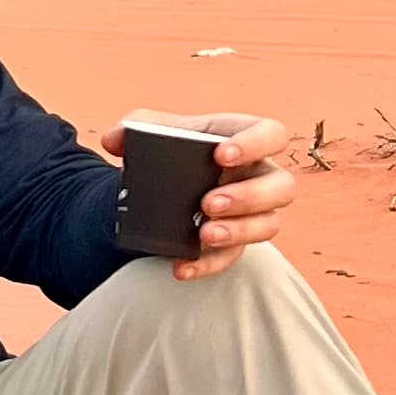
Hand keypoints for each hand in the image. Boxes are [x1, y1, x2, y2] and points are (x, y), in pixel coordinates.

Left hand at [101, 113, 296, 279]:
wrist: (158, 181)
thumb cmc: (168, 147)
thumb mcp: (148, 130)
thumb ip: (133, 127)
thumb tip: (114, 140)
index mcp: (241, 138)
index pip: (271, 134)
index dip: (255, 144)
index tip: (221, 156)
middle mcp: (257, 175)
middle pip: (281, 187)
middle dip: (249, 197)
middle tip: (208, 203)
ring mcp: (252, 213)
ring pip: (268, 225)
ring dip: (238, 232)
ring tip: (204, 234)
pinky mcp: (233, 243)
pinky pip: (231, 259)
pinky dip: (206, 264)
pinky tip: (181, 266)